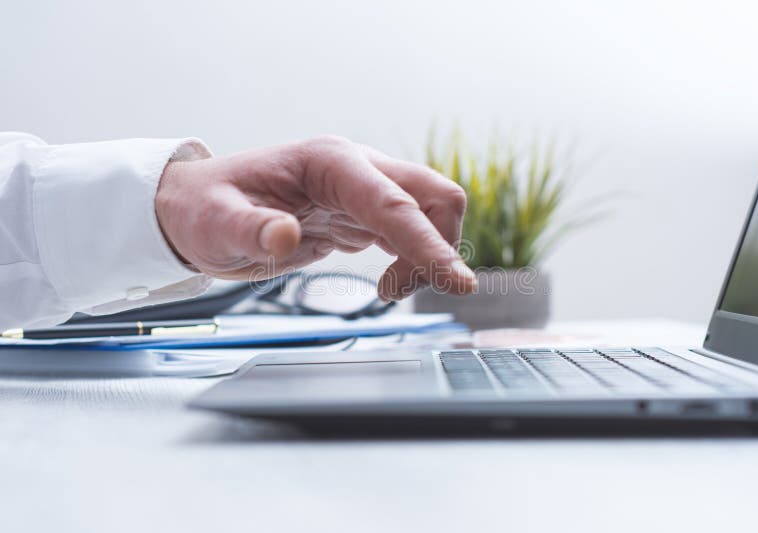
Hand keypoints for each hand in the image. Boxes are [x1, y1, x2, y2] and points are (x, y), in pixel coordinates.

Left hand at [155, 135, 475, 300]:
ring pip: (428, 215)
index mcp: (329, 162)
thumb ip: (250, 229)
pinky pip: (408, 234)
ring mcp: (363, 191)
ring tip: (388, 290)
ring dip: (427, 257)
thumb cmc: (205, 208)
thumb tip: (283, 238)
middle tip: (415, 289)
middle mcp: (356, 169)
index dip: (428, 244)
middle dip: (441, 244)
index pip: (394, 203)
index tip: (456, 281)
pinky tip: (386, 285)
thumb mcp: (214, 223)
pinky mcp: (362, 215)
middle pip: (433, 195)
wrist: (201, 208)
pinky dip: (413, 261)